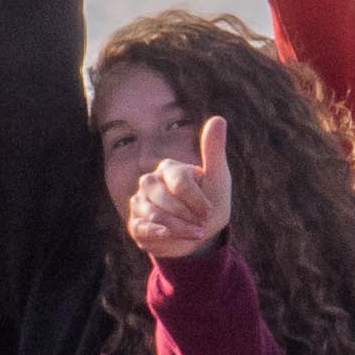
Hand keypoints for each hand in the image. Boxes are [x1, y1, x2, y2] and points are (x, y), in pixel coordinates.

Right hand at [122, 111, 234, 260]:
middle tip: (203, 227)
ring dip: (178, 228)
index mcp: (169, 168)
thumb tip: (218, 118)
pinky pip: (141, 228)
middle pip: (164, 200)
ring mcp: (140, 202)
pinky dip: (157, 235)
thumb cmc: (210, 201)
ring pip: (153, 215)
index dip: (196, 200)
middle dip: (187, 216)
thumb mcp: (218, 178)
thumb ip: (214, 150)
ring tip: (195, 234)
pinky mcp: (136, 223)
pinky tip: (168, 236)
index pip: (179, 182)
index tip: (209, 211)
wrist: (200, 231)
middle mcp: (150, 182)